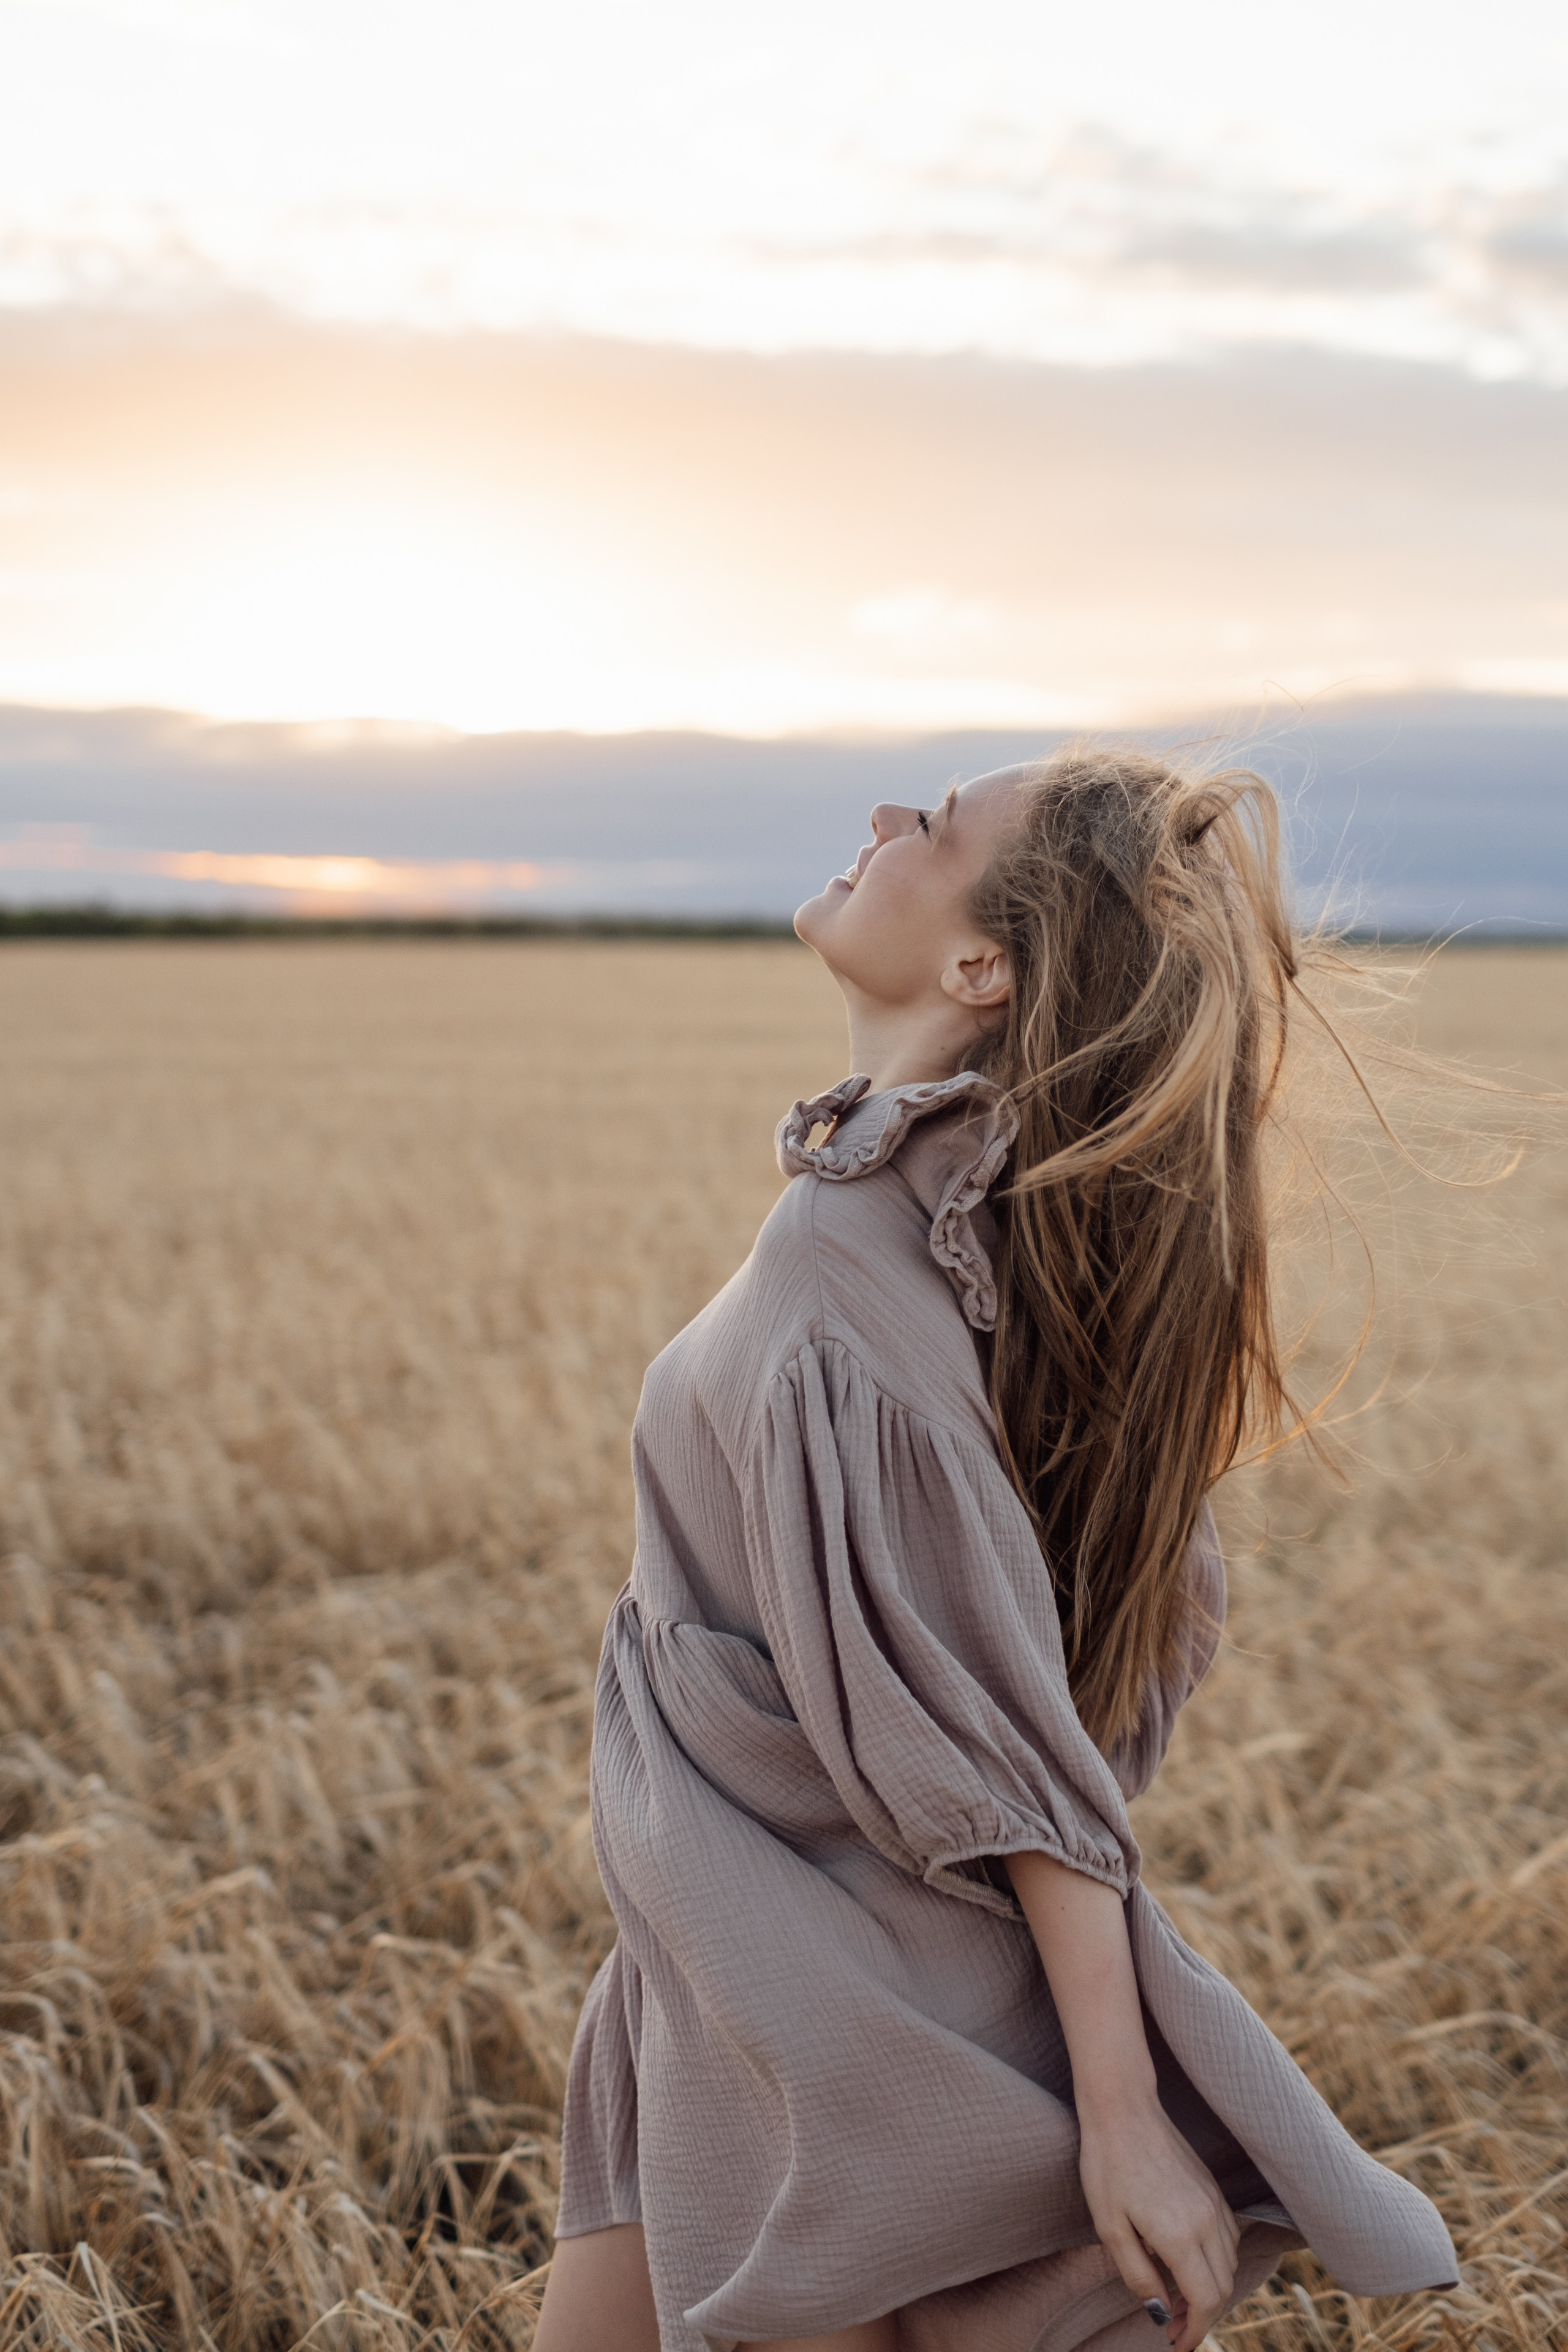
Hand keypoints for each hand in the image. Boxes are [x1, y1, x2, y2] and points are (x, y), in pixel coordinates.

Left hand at [1076, 2095, 1239, 2351]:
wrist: (1123, 2108)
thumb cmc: (1107, 2165)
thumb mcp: (1110, 2228)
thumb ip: (1138, 2275)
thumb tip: (1159, 2312)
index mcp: (1180, 2235)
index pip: (1205, 2300)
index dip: (1195, 2330)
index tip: (1178, 2344)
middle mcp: (1206, 2220)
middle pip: (1222, 2286)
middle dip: (1201, 2315)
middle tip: (1172, 2325)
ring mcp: (1214, 2201)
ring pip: (1228, 2263)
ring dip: (1209, 2288)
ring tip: (1176, 2296)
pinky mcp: (1213, 2187)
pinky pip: (1227, 2237)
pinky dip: (1215, 2261)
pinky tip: (1187, 2261)